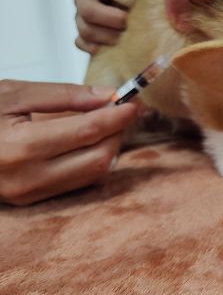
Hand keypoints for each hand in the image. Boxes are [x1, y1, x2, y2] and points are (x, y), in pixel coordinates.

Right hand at [0, 80, 137, 205]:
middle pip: (98, 157)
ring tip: (109, 122)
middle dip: (118, 132)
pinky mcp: (31, 200)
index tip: (135, 102)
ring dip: (110, 147)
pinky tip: (92, 141)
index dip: (118, 116)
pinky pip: (78, 183)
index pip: (88, 132)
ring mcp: (29, 193)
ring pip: (93, 173)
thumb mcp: (14, 94)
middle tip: (125, 110)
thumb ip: (64, 95)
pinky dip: (93, 161)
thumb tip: (107, 96)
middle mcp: (27, 177)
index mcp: (19, 146)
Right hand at [75, 0, 136, 54]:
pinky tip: (119, 47)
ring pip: (87, 31)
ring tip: (131, 38)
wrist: (135, 15)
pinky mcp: (81, 39)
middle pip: (89, 11)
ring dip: (111, 37)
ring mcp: (80, 20)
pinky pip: (84, 45)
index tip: (138, 2)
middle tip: (133, 24)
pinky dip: (102, 48)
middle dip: (114, 20)